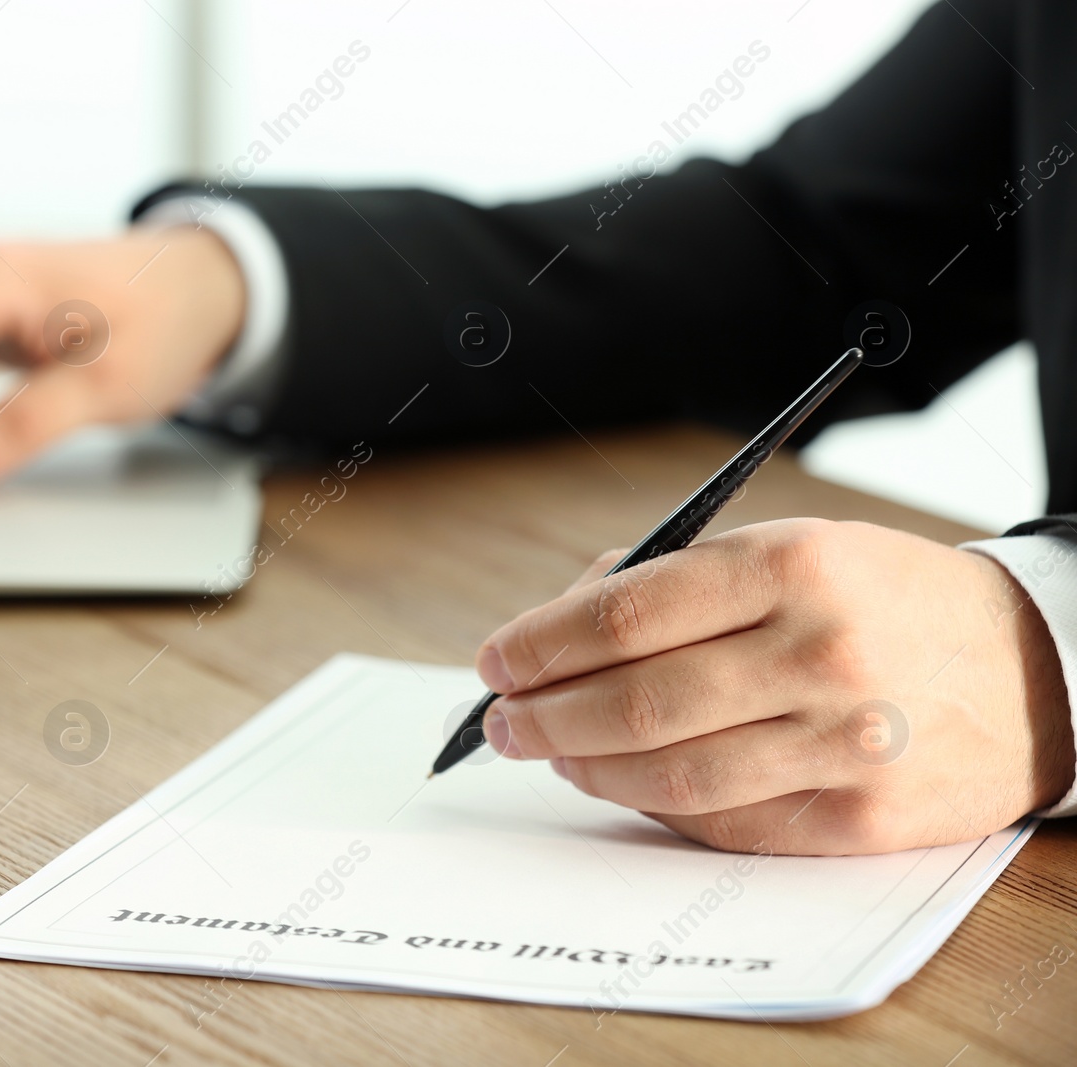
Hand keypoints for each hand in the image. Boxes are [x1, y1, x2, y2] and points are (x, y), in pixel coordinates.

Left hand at [475, 518, 1074, 854]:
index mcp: (793, 565)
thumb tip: (557, 626)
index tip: (497, 660)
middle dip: (542, 714)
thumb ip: (672, 580)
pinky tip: (618, 781)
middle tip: (500, 718)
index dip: (541, 643)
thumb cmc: (884, 599)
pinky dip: (651, 804)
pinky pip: (722, 822)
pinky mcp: (859, 818)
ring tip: (547, 749)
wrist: (1033, 669)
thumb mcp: (791, 548)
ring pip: (668, 773)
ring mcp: (843, 744)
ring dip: (583, 765)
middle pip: (633, 701)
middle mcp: (819, 653)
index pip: (624, 614)